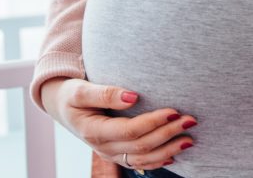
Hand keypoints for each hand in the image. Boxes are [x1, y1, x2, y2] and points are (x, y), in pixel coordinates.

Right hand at [41, 77, 197, 170]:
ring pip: (143, 159)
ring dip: (168, 150)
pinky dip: (157, 161)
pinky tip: (174, 155)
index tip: (174, 110)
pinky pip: (139, 163)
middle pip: (141, 146)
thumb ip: (105, 92)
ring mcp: (110, 153)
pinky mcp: (116, 154)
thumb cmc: (71, 93)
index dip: (154, 122)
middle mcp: (103, 147)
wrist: (61, 106)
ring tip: (189, 139)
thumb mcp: (81, 90)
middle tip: (191, 120)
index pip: (131, 130)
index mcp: (95, 131)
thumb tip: (133, 96)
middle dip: (168, 134)